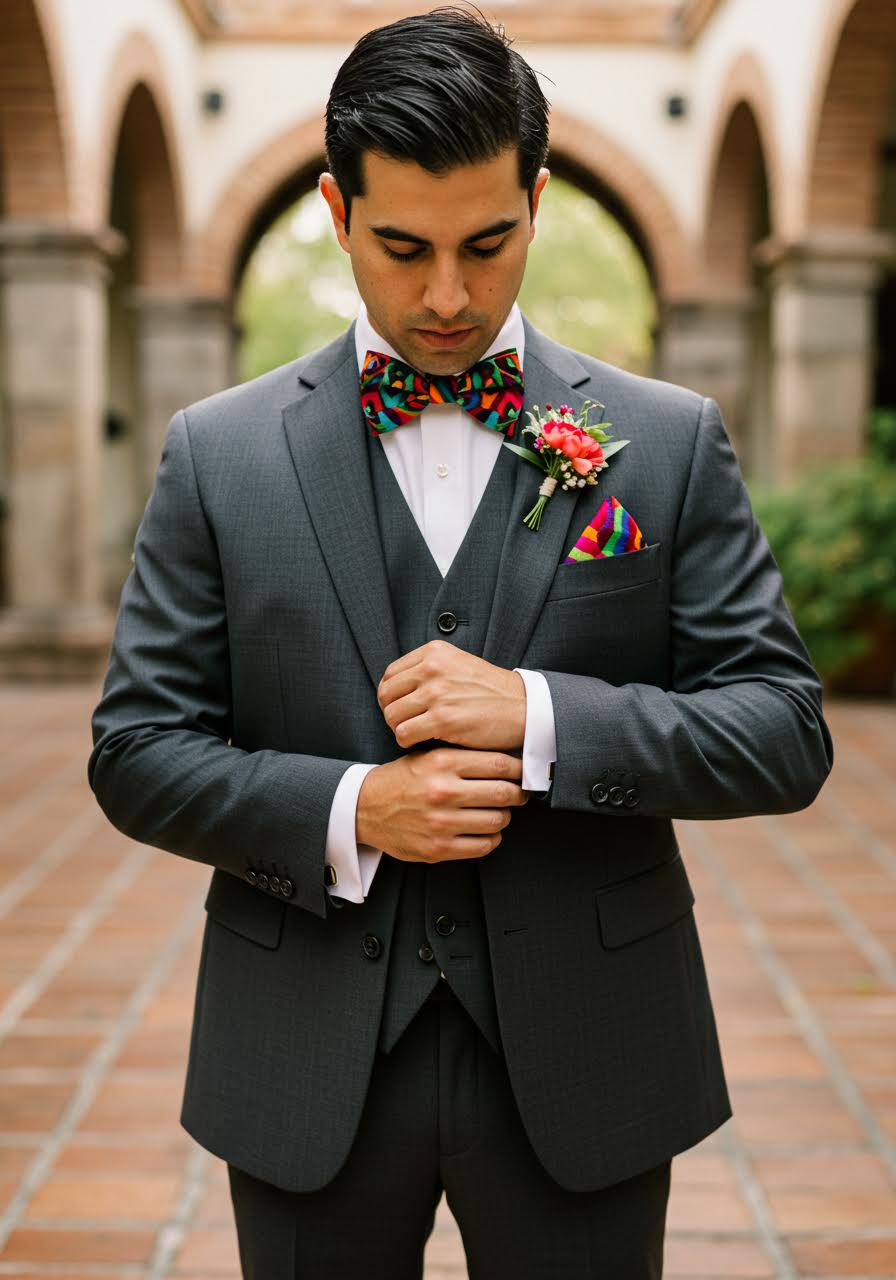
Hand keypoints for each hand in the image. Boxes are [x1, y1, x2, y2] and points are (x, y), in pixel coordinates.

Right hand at [356, 747, 528, 863]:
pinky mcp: (438, 849)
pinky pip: (484, 846)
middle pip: (504, 793)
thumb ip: (462, 756)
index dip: (519, 768)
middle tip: (519, 793)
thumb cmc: (401, 780)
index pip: (498, 763)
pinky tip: (484, 830)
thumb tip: (506, 760)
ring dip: (504, 816)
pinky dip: (491, 838)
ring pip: (498, 821)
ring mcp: (441, 823)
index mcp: (442, 763)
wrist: (365, 808)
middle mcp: (443, 792)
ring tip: (497, 811)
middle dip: (518, 794)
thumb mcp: (427, 756)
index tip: (522, 772)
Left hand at [377, 639, 526, 750]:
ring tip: (415, 733)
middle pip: (386, 695)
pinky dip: (407, 742)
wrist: (523, 708)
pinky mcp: (443, 719)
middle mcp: (432, 668)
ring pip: (392, 715)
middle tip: (406, 723)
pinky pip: (404, 733)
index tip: (401, 707)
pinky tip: (420, 742)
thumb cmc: (491, 692)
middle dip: (392, 713)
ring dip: (399, 729)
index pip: (390, 674)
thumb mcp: (458, 664)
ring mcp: (437, 693)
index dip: (391, 695)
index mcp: (434, 652)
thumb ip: (429, 669)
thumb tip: (397, 686)